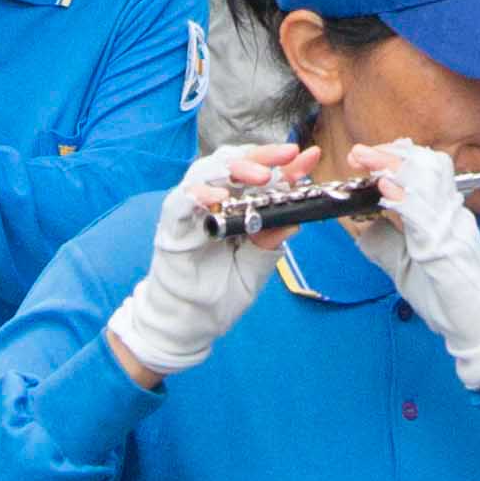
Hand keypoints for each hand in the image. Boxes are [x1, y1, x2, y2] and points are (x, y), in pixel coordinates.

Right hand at [110, 144, 298, 377]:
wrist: (189, 325)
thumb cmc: (219, 296)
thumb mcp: (254, 271)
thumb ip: (269, 246)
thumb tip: (295, 219)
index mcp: (236, 209)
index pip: (260, 178)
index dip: (284, 166)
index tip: (309, 156)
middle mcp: (212, 203)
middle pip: (233, 164)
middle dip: (261, 156)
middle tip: (286, 156)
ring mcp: (190, 212)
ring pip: (206, 172)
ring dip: (234, 168)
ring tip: (260, 175)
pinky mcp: (170, 226)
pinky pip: (180, 201)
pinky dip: (197, 195)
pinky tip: (217, 198)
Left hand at [349, 140, 479, 390]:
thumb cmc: (450, 300)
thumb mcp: (408, 266)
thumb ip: (387, 243)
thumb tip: (362, 225)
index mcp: (448, 214)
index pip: (428, 169)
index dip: (399, 156)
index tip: (370, 155)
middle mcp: (454, 214)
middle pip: (428, 166)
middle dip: (392, 154)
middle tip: (361, 153)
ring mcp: (452, 228)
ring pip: (427, 182)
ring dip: (393, 167)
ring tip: (368, 161)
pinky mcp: (445, 248)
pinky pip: (424, 215)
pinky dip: (403, 198)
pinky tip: (384, 190)